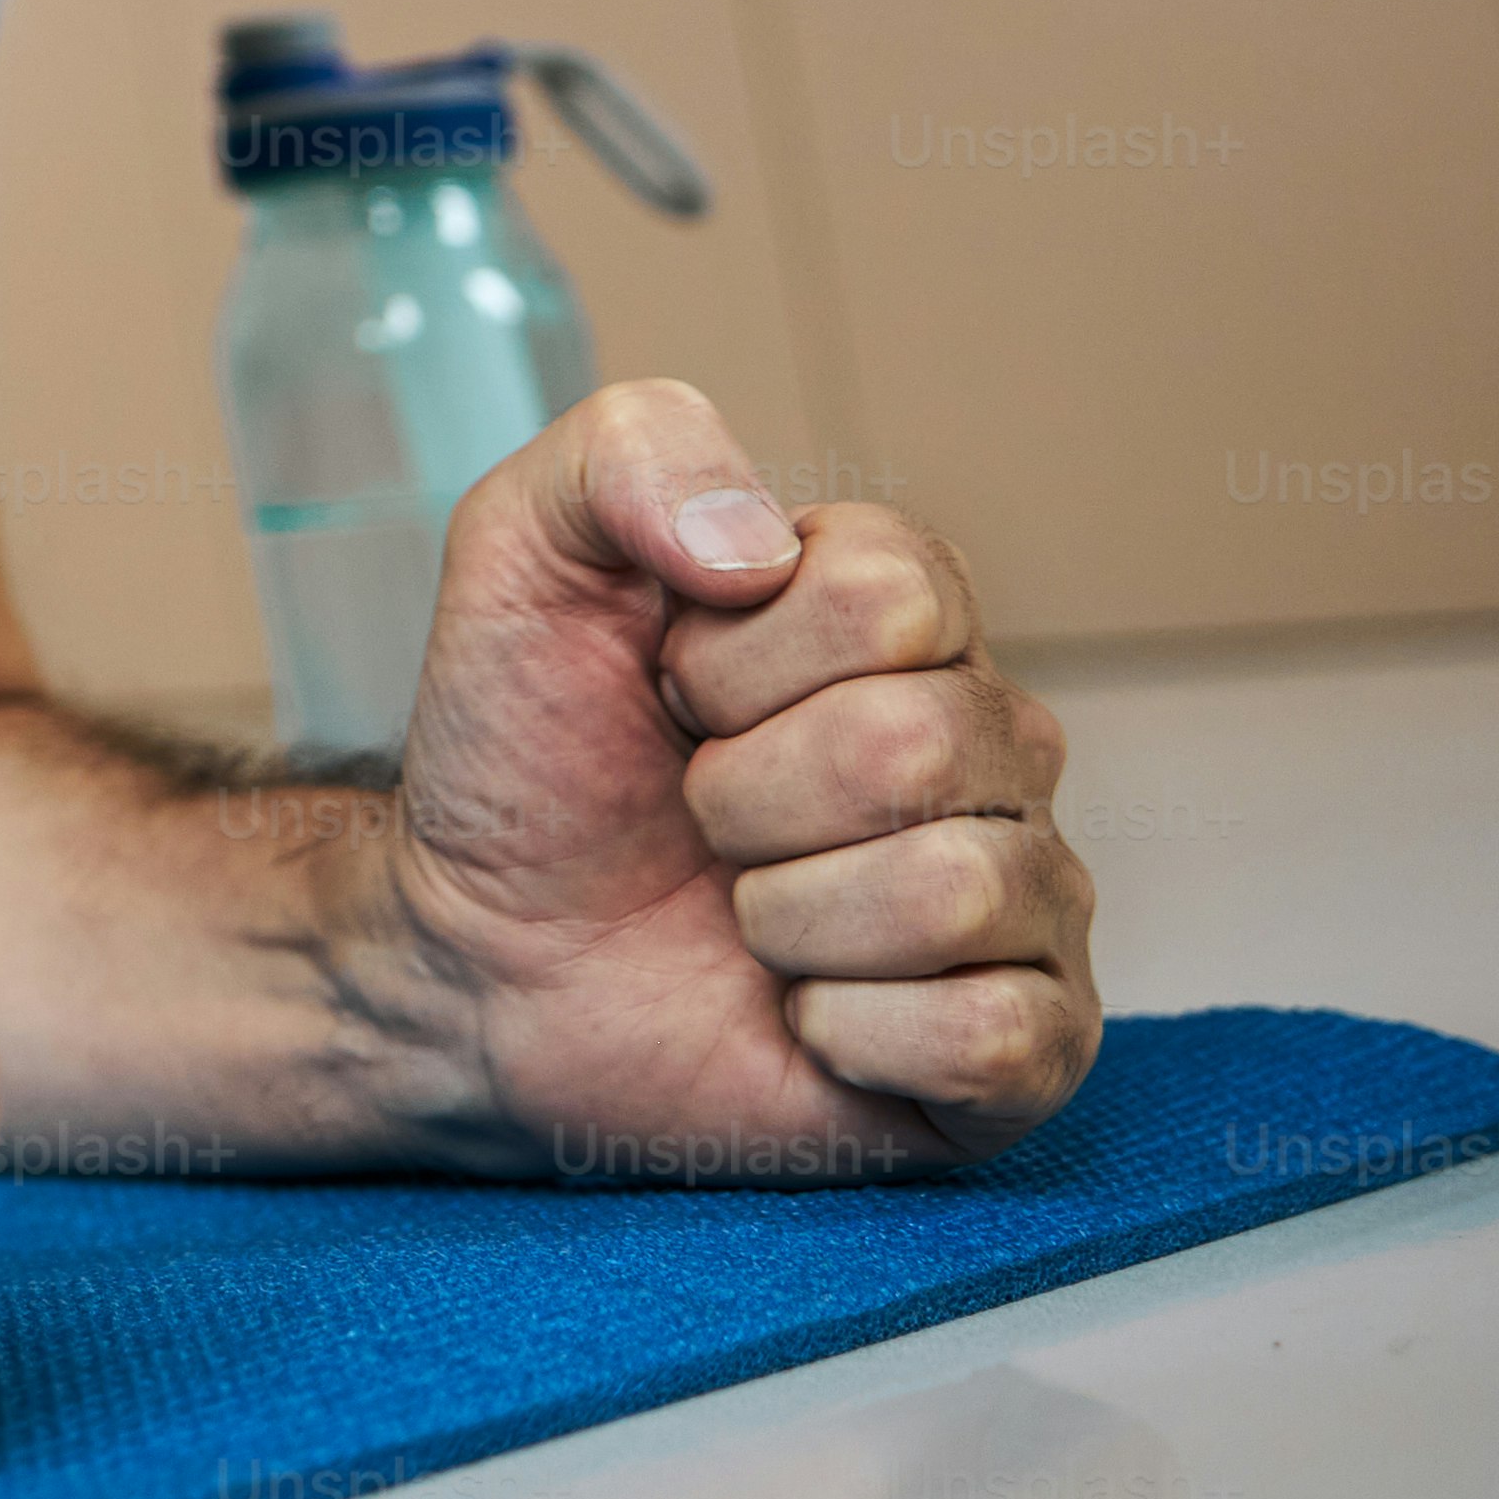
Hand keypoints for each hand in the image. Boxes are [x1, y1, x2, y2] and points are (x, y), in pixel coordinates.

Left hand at [380, 379, 1097, 1179]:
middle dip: (743, 795)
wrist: (477, 954)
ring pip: (955, 892)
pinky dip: (854, 1034)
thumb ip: (631, 452)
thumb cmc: (526, 755)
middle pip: (917, 746)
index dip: (734, 657)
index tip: (669, 689)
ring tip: (744, 914)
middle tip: (697, 815)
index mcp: (905, 615)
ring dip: (786, 919)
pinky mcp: (1020, 1045)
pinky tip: (804, 1016)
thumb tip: (761, 544)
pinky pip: (995, 1038)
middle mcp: (990, 743)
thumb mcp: (522, 554)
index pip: (894, 596)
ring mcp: (1021, 895)